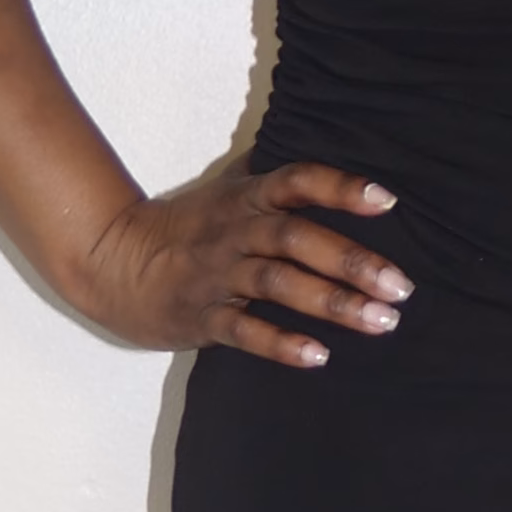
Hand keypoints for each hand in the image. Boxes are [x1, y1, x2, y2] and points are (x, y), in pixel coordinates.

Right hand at [79, 159, 412, 366]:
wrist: (111, 261)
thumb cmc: (185, 229)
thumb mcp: (226, 193)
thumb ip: (273, 181)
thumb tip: (329, 156)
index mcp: (246, 199)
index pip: (298, 182)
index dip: (341, 189)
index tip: (387, 203)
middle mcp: (235, 231)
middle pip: (297, 238)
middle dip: (352, 261)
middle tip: (400, 287)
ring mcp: (217, 274)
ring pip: (278, 283)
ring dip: (332, 303)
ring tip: (380, 322)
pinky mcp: (201, 316)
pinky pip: (243, 329)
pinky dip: (281, 343)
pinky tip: (318, 356)